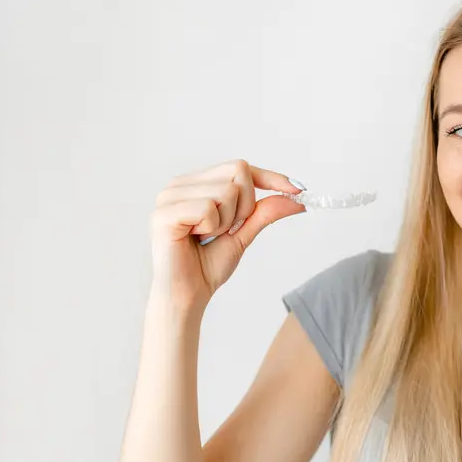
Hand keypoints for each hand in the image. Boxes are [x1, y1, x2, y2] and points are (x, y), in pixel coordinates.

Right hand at [149, 159, 305, 307]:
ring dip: (228, 221)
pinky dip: (212, 227)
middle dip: (245, 206)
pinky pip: (207, 208)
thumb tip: (296, 196)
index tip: (298, 189)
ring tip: (208, 237)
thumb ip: (265, 212)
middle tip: (226, 230)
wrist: (188, 295)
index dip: (270, 177)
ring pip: (226, 190)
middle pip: (237, 171)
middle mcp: (180, 184)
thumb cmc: (208, 266)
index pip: (240, 167)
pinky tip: (195, 239)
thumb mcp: (244, 233)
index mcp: (196, 184)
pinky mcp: (163, 213)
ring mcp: (169, 196)